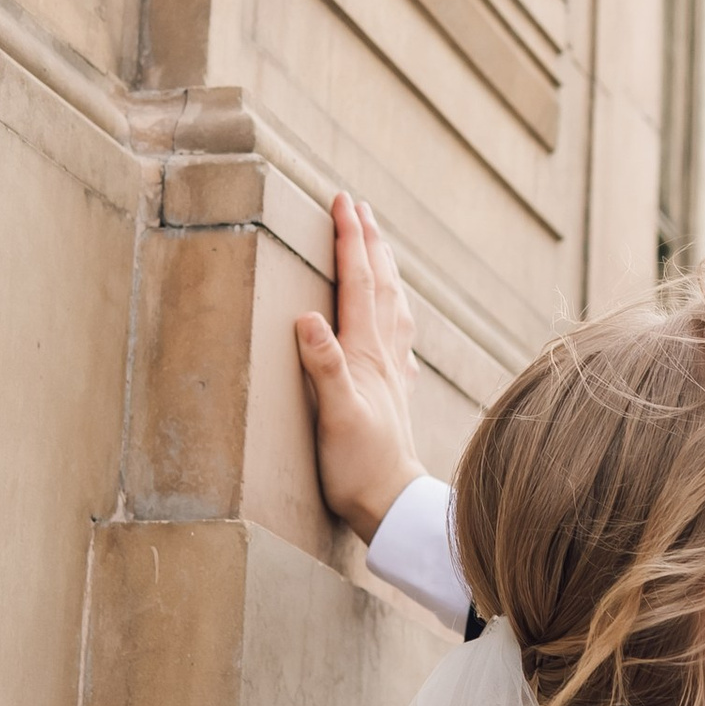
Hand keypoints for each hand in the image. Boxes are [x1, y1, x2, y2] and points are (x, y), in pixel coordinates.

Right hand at [293, 193, 423, 542]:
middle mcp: (384, 356)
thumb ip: (324, 366)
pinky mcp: (393, 393)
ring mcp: (393, 373)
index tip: (343, 201)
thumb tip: (307, 317)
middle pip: (381, 285)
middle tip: (359, 206)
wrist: (389, 504)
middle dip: (369, 241)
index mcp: (366, 353)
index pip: (358, 282)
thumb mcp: (333, 416)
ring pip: (393, 307)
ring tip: (380, 248)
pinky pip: (397, 339)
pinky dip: (394, 316)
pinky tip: (396, 326)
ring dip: (385, 271)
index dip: (350, 239)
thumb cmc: (357, 465)